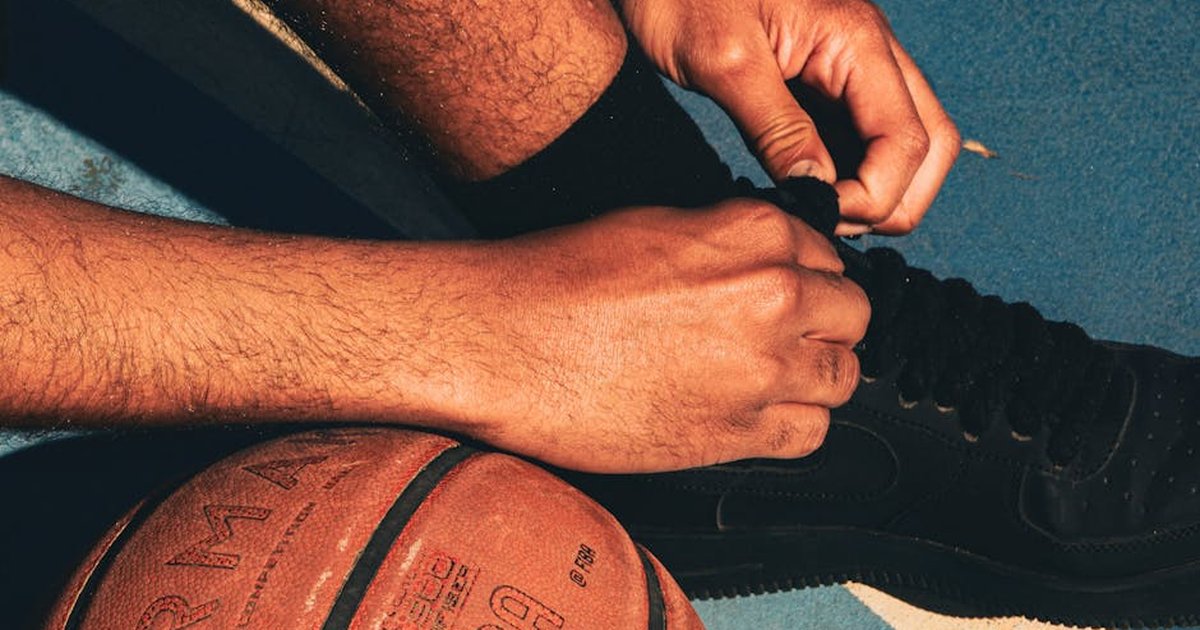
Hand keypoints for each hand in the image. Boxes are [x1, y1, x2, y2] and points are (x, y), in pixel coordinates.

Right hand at [460, 199, 868, 472]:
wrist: (504, 341)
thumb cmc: (561, 278)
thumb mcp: (658, 225)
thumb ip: (731, 240)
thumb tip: (769, 260)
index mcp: (757, 233)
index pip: (831, 258)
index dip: (807, 280)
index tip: (786, 297)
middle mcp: (776, 295)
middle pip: (851, 317)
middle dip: (822, 327)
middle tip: (778, 339)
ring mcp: (763, 368)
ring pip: (842, 378)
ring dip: (812, 378)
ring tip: (762, 379)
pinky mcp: (738, 432)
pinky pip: (810, 434)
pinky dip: (790, 426)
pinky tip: (749, 415)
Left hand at [620, 0, 959, 234]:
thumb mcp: (722, 62)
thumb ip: (777, 128)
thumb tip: (817, 193)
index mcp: (856, 40)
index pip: (909, 140)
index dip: (874, 196)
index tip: (819, 216)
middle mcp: (870, 51)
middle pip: (928, 143)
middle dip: (894, 199)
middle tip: (828, 223)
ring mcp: (852, 65)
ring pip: (904, 141)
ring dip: (877, 190)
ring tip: (817, 213)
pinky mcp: (825, 78)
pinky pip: (862, 134)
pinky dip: (849, 172)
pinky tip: (807, 190)